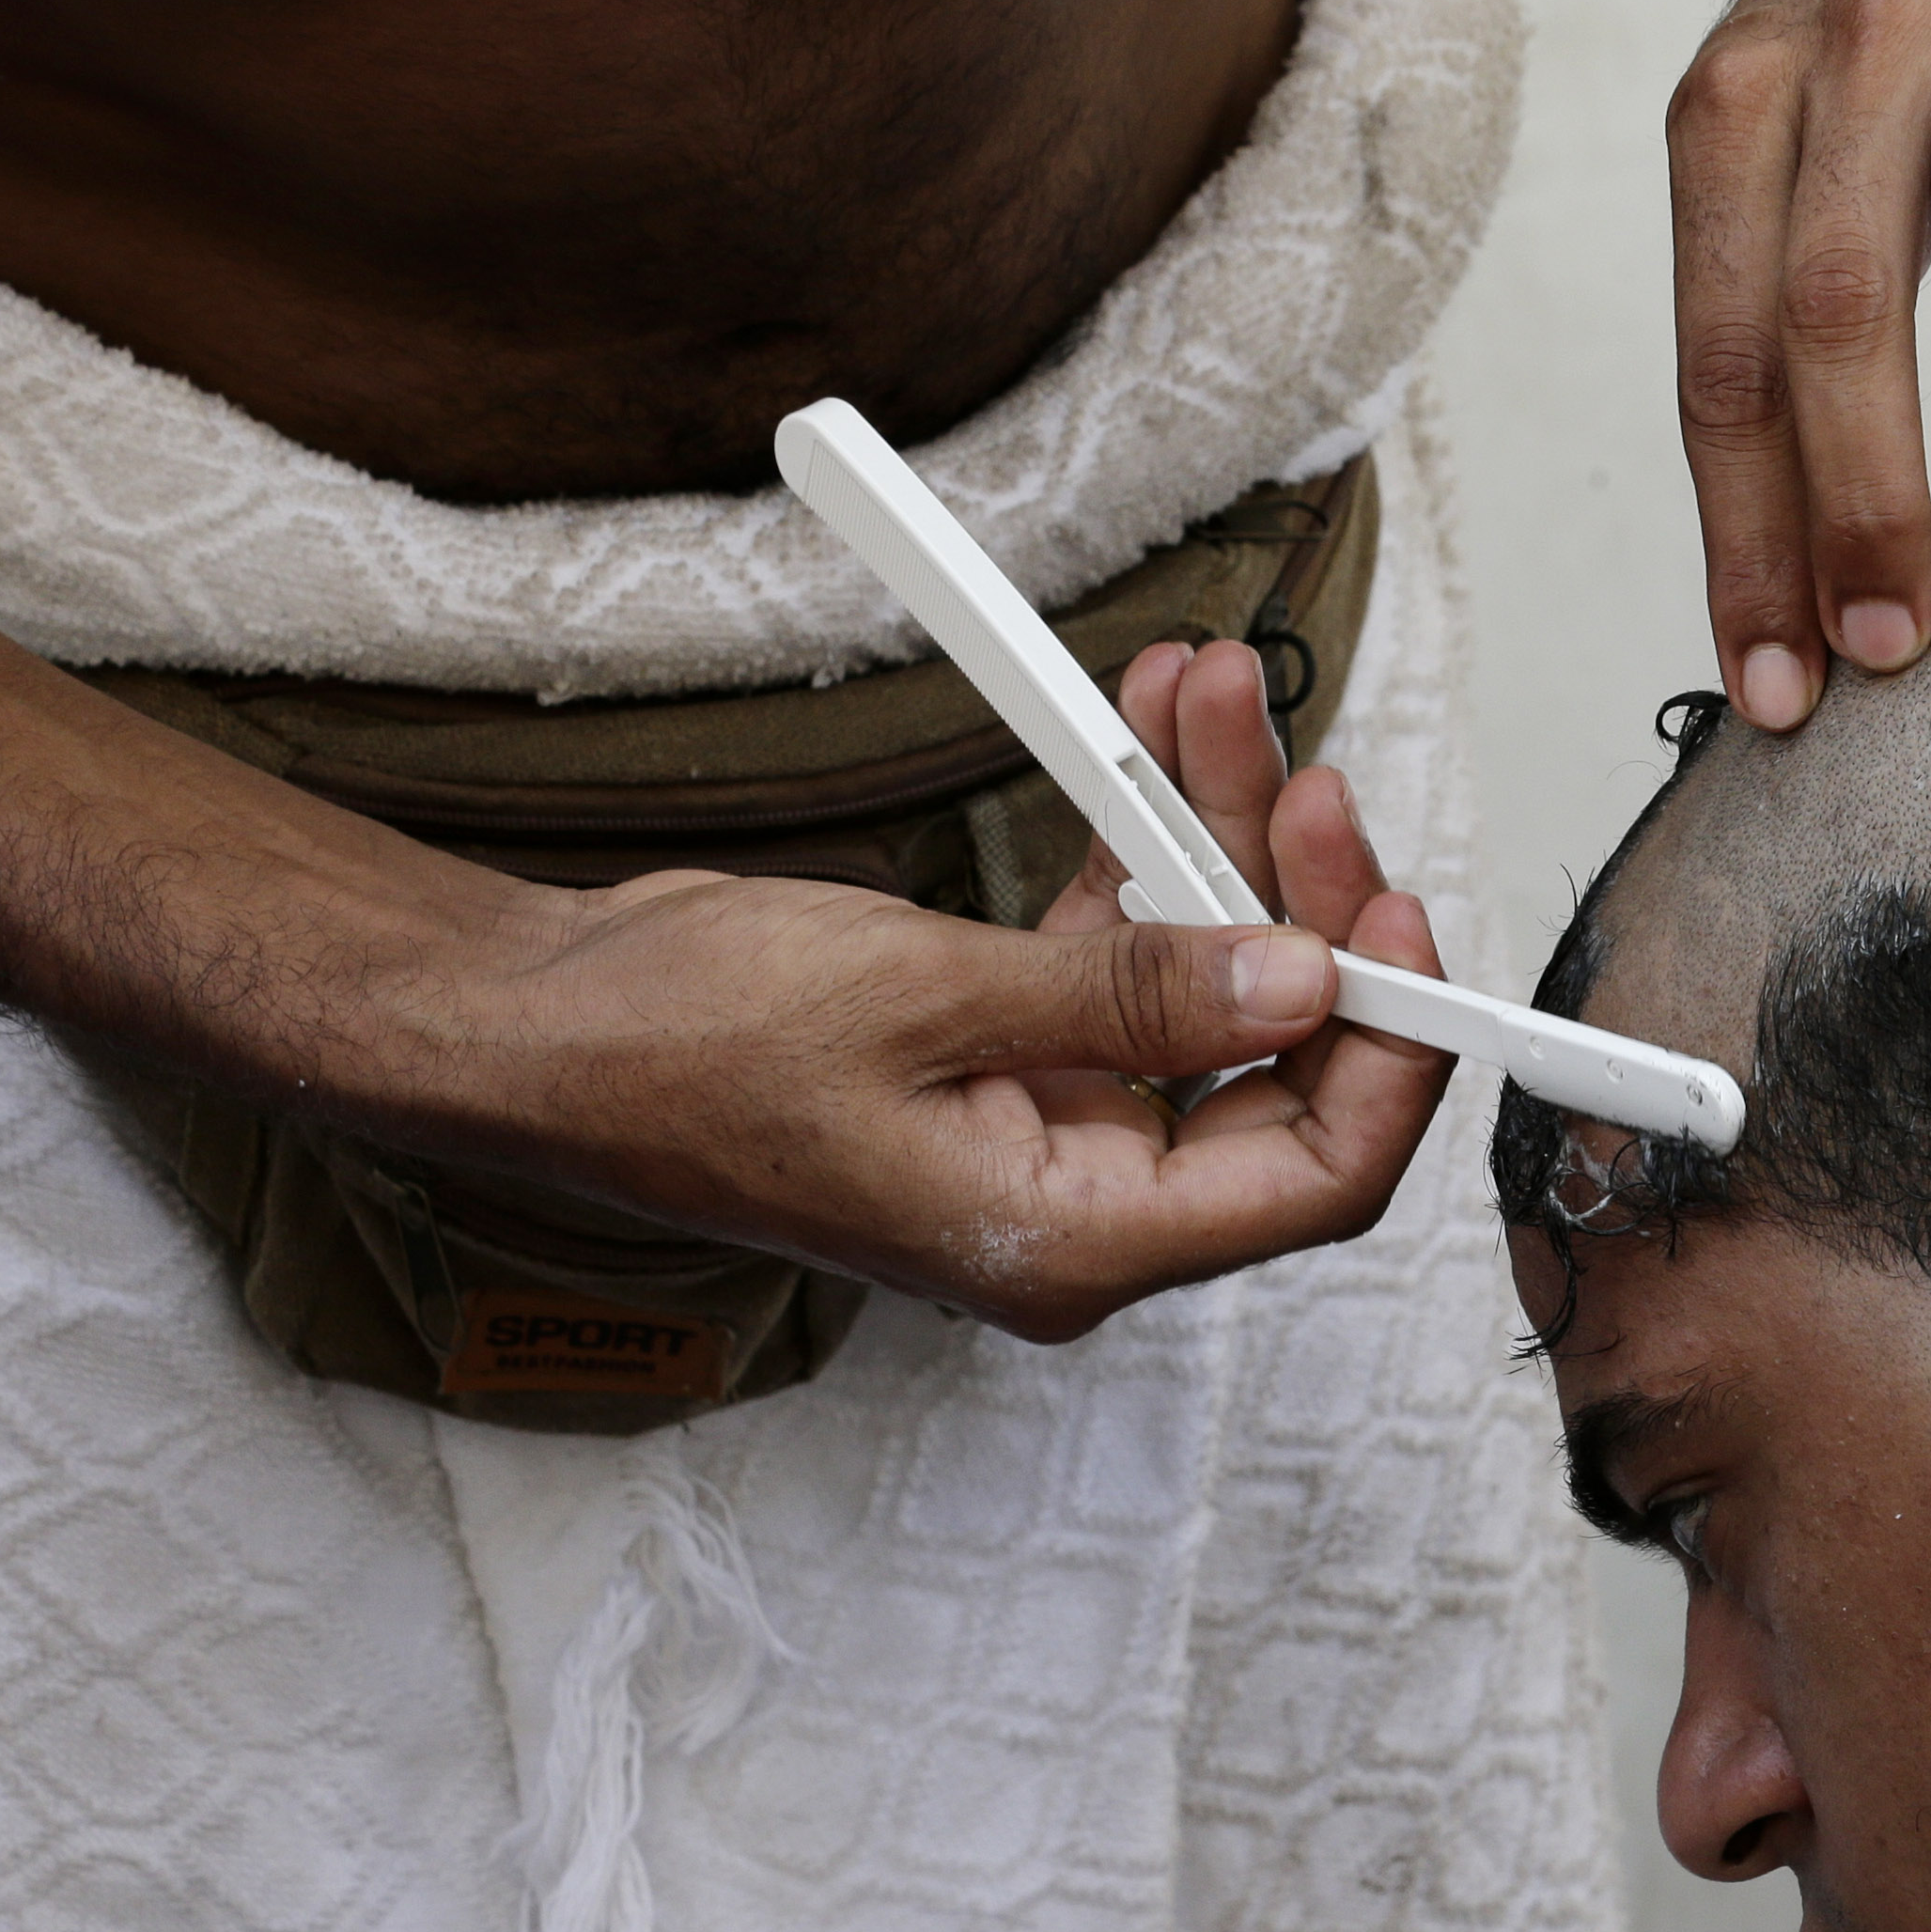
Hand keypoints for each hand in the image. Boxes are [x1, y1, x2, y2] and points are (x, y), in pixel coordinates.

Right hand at [454, 636, 1452, 1340]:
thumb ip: (1129, 1000)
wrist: (533, 1020)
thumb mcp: (924, 1002)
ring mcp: (1044, 1120)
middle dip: (1299, 894)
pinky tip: (1154, 729)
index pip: (1314, 1177)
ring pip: (1204, 976)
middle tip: (1298, 764)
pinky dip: (1144, 838)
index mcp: (1071, 1242)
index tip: (1397, 915)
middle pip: (1276, 1058)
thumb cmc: (680, 1044)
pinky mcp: (1008, 1045)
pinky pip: (1123, 944)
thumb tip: (1299, 983)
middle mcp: (1077, 1198)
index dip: (1387, 1051)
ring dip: (1219, 829)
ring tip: (1212, 690)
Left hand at [1666, 0, 1930, 730]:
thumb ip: (1755, 349)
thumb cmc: (1844, 91)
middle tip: (1895, 639)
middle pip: (1840, 282)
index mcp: (1736, 110)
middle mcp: (1866, 53)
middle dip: (1858, 485)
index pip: (1724, 355)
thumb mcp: (1751, 177)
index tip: (1781, 688)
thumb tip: (1774, 623)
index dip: (1746, 534)